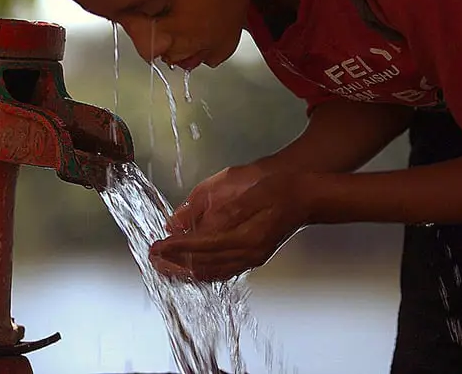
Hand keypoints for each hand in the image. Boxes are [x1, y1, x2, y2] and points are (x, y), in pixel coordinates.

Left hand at [149, 164, 312, 281]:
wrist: (309, 196)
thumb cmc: (280, 187)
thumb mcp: (248, 190)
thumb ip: (215, 209)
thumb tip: (184, 221)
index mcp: (245, 237)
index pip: (200, 248)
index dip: (175, 248)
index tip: (156, 245)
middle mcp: (248, 254)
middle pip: (203, 266)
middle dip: (174, 264)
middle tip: (152, 259)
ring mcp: (252, 259)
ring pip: (212, 273)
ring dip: (185, 272)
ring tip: (164, 267)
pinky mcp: (254, 258)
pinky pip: (222, 272)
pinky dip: (202, 273)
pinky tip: (191, 269)